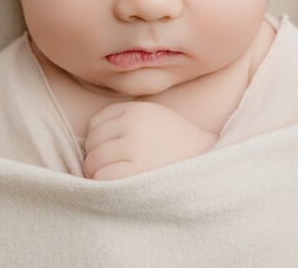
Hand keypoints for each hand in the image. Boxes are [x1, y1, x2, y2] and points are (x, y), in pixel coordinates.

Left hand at [83, 101, 218, 180]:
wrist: (209, 166)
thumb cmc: (179, 147)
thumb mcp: (156, 120)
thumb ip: (126, 121)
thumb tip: (88, 140)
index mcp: (137, 110)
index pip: (96, 123)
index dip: (99, 140)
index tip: (112, 152)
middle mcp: (134, 124)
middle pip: (92, 142)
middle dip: (96, 158)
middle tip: (112, 169)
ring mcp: (135, 146)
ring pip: (93, 160)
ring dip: (98, 174)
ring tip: (114, 179)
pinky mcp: (136, 170)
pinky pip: (102, 176)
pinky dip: (103, 184)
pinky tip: (117, 187)